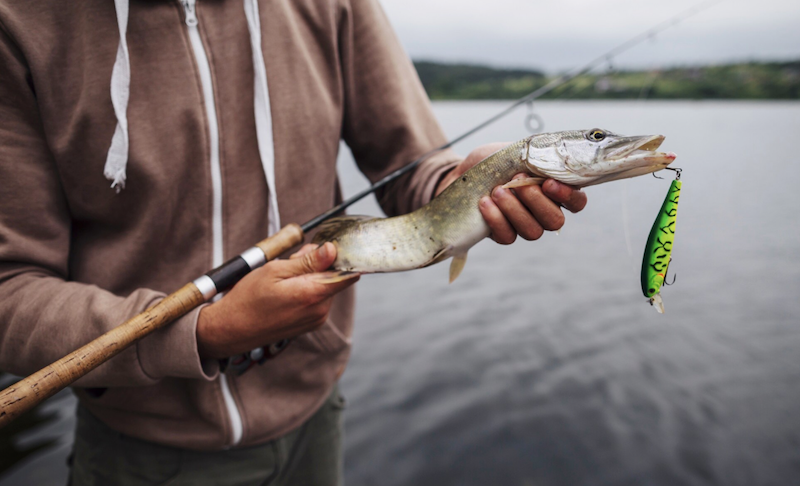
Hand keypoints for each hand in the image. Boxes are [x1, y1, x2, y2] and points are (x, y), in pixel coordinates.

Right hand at [196, 242, 358, 358]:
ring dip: (310, 277)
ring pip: (324, 287)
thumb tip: (332, 250)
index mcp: (314, 294)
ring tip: (283, 278)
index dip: (340, 256)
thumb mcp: (275, 270)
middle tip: (291, 261)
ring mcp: (316, 319)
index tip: (326, 248)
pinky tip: (285, 291)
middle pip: (334, 277)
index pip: (348, 273)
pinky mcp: (310, 324)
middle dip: (317, 264)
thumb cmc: (248, 299)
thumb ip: (308, 261)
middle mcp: (320, 310)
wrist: (230, 329)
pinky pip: (316, 299)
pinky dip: (306, 290)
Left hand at [435, 143, 587, 243]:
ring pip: (532, 231)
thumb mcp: (515, 151)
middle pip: (555, 221)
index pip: (577, 202)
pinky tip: (485, 203)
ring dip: (514, 210)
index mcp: (553, 191)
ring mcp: (523, 226)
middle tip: (517, 181)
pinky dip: (496, 219)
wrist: (461, 175)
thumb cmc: (492, 162)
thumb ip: (536, 155)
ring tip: (497, 191)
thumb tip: (551, 155)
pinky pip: (507, 236)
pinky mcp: (502, 234)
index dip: (568, 197)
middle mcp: (543, 212)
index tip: (547, 183)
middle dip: (536, 201)